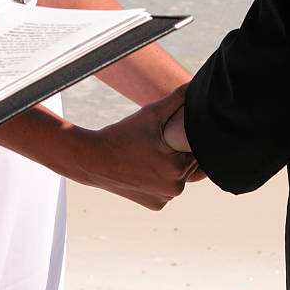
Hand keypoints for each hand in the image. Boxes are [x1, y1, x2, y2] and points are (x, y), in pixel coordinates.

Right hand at [68, 84, 200, 209]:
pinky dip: (162, 180)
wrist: (92, 160)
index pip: (198, 149)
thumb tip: (193, 83)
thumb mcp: (150, 114)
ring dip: (173, 166)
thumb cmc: (122, 135)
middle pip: (190, 165)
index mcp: (176, 169)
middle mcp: (174, 190)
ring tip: (151, 154)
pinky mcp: (155, 205)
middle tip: (158, 143)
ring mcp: (164, 200)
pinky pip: (167, 189)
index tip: (170, 134)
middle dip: (180, 152)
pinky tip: (147, 169)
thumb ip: (176, 99)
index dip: (186, 139)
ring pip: (180, 177)